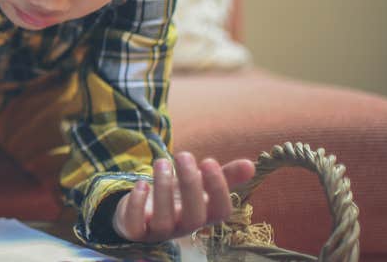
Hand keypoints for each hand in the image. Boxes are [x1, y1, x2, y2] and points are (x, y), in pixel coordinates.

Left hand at [113, 151, 255, 242]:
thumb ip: (223, 175)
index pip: (221, 211)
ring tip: (161, 162)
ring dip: (162, 189)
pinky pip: (136, 227)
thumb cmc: (177, 195)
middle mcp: (184, 226)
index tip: (209, 161)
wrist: (142, 210)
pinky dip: (137, 205)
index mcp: (204, 214)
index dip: (218, 189)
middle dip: (190, 184)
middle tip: (184, 154)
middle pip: (194, 217)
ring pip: (164, 220)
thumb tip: (251, 164)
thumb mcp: (199, 183)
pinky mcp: (135, 230)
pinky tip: (141, 183)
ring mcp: (159, 231)